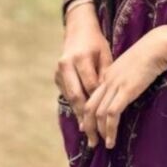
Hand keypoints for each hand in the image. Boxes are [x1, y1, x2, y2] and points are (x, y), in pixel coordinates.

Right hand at [55, 3, 112, 125]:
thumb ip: (106, 74)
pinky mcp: (57, 76)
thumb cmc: (96, 42)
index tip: (107, 120)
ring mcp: (59, 71)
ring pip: (70, 98)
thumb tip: (110, 97)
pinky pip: (67, 95)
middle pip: (76, 96)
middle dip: (86, 118)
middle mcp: (66, 66)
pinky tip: (84, 121)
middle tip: (94, 136)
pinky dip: (76, 108)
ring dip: (79, 116)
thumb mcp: (105, 54)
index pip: (90, 86)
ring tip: (88, 134)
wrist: (77, 29)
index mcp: (80, 58)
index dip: (98, 103)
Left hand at [81, 27, 166, 148]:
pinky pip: (112, 114)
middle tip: (91, 141)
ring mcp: (115, 85)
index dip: (87, 114)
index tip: (88, 127)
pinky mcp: (126, 91)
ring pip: (98, 113)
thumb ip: (125, 77)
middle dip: (88, 127)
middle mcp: (107, 80)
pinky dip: (110, 130)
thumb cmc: (150, 53)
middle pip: (89, 107)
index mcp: (107, 74)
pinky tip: (112, 140)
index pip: (91, 97)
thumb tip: (126, 90)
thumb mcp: (132, 65)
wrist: (157, 46)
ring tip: (102, 144)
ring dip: (98, 132)